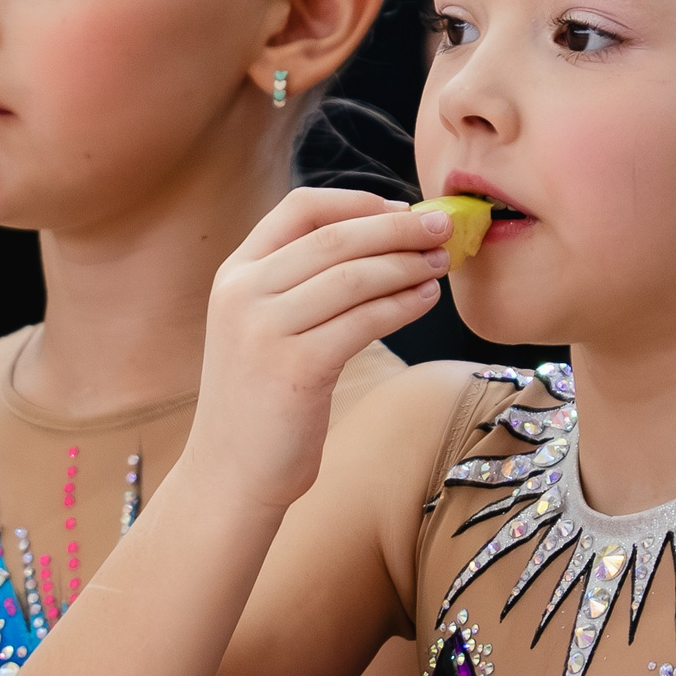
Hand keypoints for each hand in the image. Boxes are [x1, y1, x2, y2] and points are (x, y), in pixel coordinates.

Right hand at [197, 188, 447, 510]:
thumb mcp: (262, 328)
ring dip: (407, 264)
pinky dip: (402, 305)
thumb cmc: (262, 401)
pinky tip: (426, 300)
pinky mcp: (295, 367)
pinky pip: (363, 321)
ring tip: (442, 263)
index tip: (402, 209)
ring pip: (354, 277)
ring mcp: (264, 329)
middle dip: (398, 228)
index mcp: (235, 273)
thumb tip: (381, 242)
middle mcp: (243, 293)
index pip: (300, 209)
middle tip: (444, 226)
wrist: (230, 474)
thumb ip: (299, 284)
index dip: (358, 202)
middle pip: (336, 238)